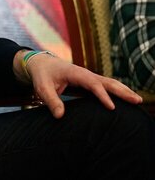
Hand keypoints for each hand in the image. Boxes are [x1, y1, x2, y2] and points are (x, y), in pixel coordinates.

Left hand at [14, 50, 142, 118]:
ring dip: (123, 91)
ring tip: (138, 101)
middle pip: (107, 81)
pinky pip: (106, 86)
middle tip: (137, 101)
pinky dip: (118, 91)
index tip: (111, 107)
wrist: (42, 63)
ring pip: (110, 83)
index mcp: (75, 73)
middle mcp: (85, 74)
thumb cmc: (42, 75)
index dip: (102, 95)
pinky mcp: (89, 82)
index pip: (92, 84)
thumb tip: (60, 116)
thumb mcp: (42, 87)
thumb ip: (51, 100)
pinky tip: (126, 100)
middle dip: (122, 91)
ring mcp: (89, 77)